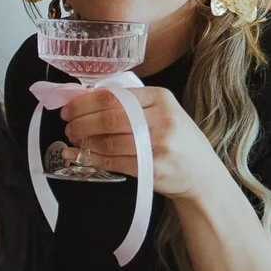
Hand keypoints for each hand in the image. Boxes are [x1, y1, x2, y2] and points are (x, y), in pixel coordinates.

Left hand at [58, 84, 224, 200]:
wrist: (202, 173)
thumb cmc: (177, 140)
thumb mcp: (162, 112)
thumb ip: (131, 104)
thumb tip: (86, 101)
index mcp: (161, 98)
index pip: (113, 96)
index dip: (85, 103)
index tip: (70, 108)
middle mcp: (162, 119)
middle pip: (108, 117)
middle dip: (81, 122)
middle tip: (68, 125)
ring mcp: (158, 145)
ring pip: (108, 141)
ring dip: (84, 141)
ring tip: (74, 139)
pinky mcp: (152, 168)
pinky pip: (113, 161)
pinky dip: (91, 158)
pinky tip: (79, 155)